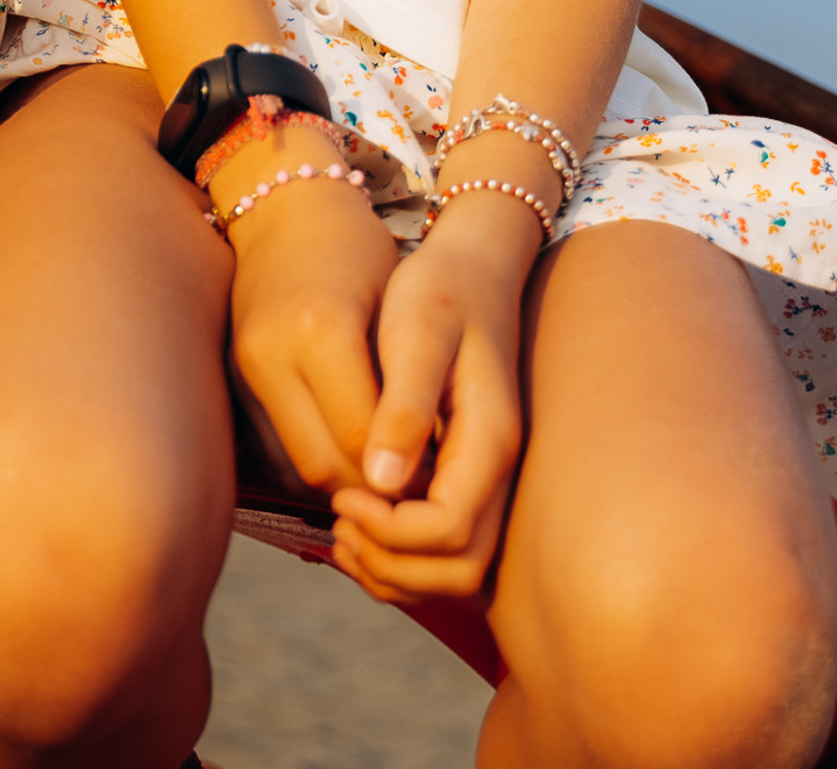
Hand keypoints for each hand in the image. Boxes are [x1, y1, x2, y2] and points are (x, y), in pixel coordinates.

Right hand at [219, 126, 400, 495]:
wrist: (284, 205)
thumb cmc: (356, 247)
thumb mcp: (393, 304)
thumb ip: (400, 383)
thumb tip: (422, 464)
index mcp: (321, 331)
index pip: (362, 438)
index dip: (401, 471)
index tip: (434, 478)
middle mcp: (271, 355)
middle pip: (322, 465)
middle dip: (370, 488)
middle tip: (411, 488)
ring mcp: (244, 367)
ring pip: (293, 466)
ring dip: (339, 482)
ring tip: (381, 473)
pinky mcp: (233, 375)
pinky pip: (273, 449)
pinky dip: (310, 462)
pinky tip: (344, 451)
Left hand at [326, 196, 536, 603]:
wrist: (471, 266)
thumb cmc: (439, 290)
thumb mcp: (417, 333)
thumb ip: (405, 406)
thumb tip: (381, 480)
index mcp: (489, 440)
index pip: (451, 530)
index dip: (392, 531)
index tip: (345, 496)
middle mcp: (497, 471)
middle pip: (460, 570)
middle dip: (394, 564)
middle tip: (340, 524)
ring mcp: (486, 477)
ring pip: (455, 570)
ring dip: (395, 568)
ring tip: (342, 529)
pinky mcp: (467, 474)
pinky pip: (444, 545)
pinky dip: (402, 553)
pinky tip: (356, 519)